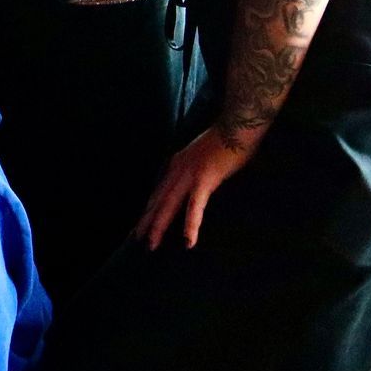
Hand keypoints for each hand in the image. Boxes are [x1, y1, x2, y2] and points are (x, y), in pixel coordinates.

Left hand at [136, 126, 255, 249]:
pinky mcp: (204, 180)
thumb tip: (194, 184)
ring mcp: (188, 175)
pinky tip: (188, 242)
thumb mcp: (202, 156)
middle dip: (146, 221)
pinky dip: (190, 225)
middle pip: (157, 200)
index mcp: (176, 164)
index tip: (140, 223)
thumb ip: (194, 170)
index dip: (149, 208)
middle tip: (134, 239)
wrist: (236, 126)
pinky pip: (195, 207)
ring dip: (159, 226)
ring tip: (151, 244)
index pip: (158, 191)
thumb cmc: (227, 142)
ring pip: (168, 205)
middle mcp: (176, 169)